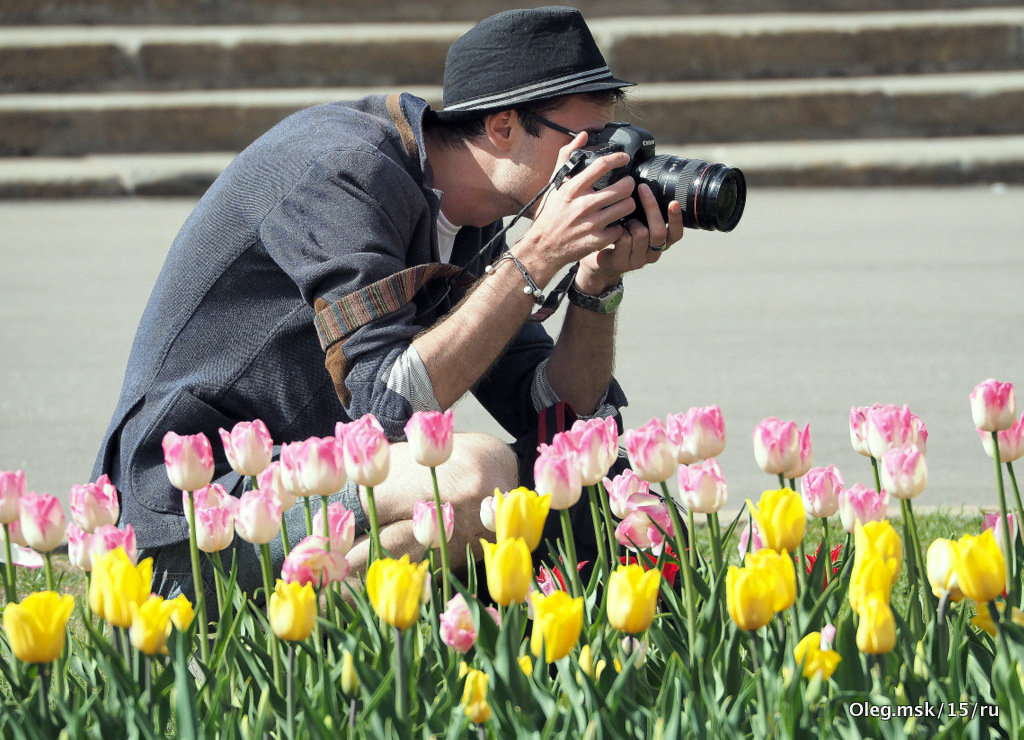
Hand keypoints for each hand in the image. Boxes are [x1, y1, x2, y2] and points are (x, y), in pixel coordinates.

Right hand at [515, 133, 637, 284]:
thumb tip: (583, 136)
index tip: (625, 158)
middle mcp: (583, 205)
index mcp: (572, 188)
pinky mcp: (597, 240)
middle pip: (622, 187)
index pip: (602, 166)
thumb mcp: (554, 184)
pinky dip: (620, 226)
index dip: (618, 158)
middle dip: (629, 184)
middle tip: (627, 185)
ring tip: (624, 204)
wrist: (543, 247)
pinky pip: (621, 228)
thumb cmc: (549, 214)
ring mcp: (591, 223)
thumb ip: (567, 157)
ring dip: (628, 204)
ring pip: (626, 207)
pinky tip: (616, 224)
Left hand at [575, 182, 684, 294]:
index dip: (676, 219)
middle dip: (652, 207)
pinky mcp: (622, 263)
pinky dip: (618, 228)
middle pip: (659, 231)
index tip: (673, 202)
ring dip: (631, 220)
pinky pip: (624, 239)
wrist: (598, 258)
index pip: (676, 234)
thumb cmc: (619, 234)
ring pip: (641, 233)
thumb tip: (648, 183)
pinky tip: (612, 227)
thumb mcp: (635, 222)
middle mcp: (653, 253)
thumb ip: (645, 212)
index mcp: (660, 244)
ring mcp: (638, 260)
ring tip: (623, 218)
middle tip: (643, 188)